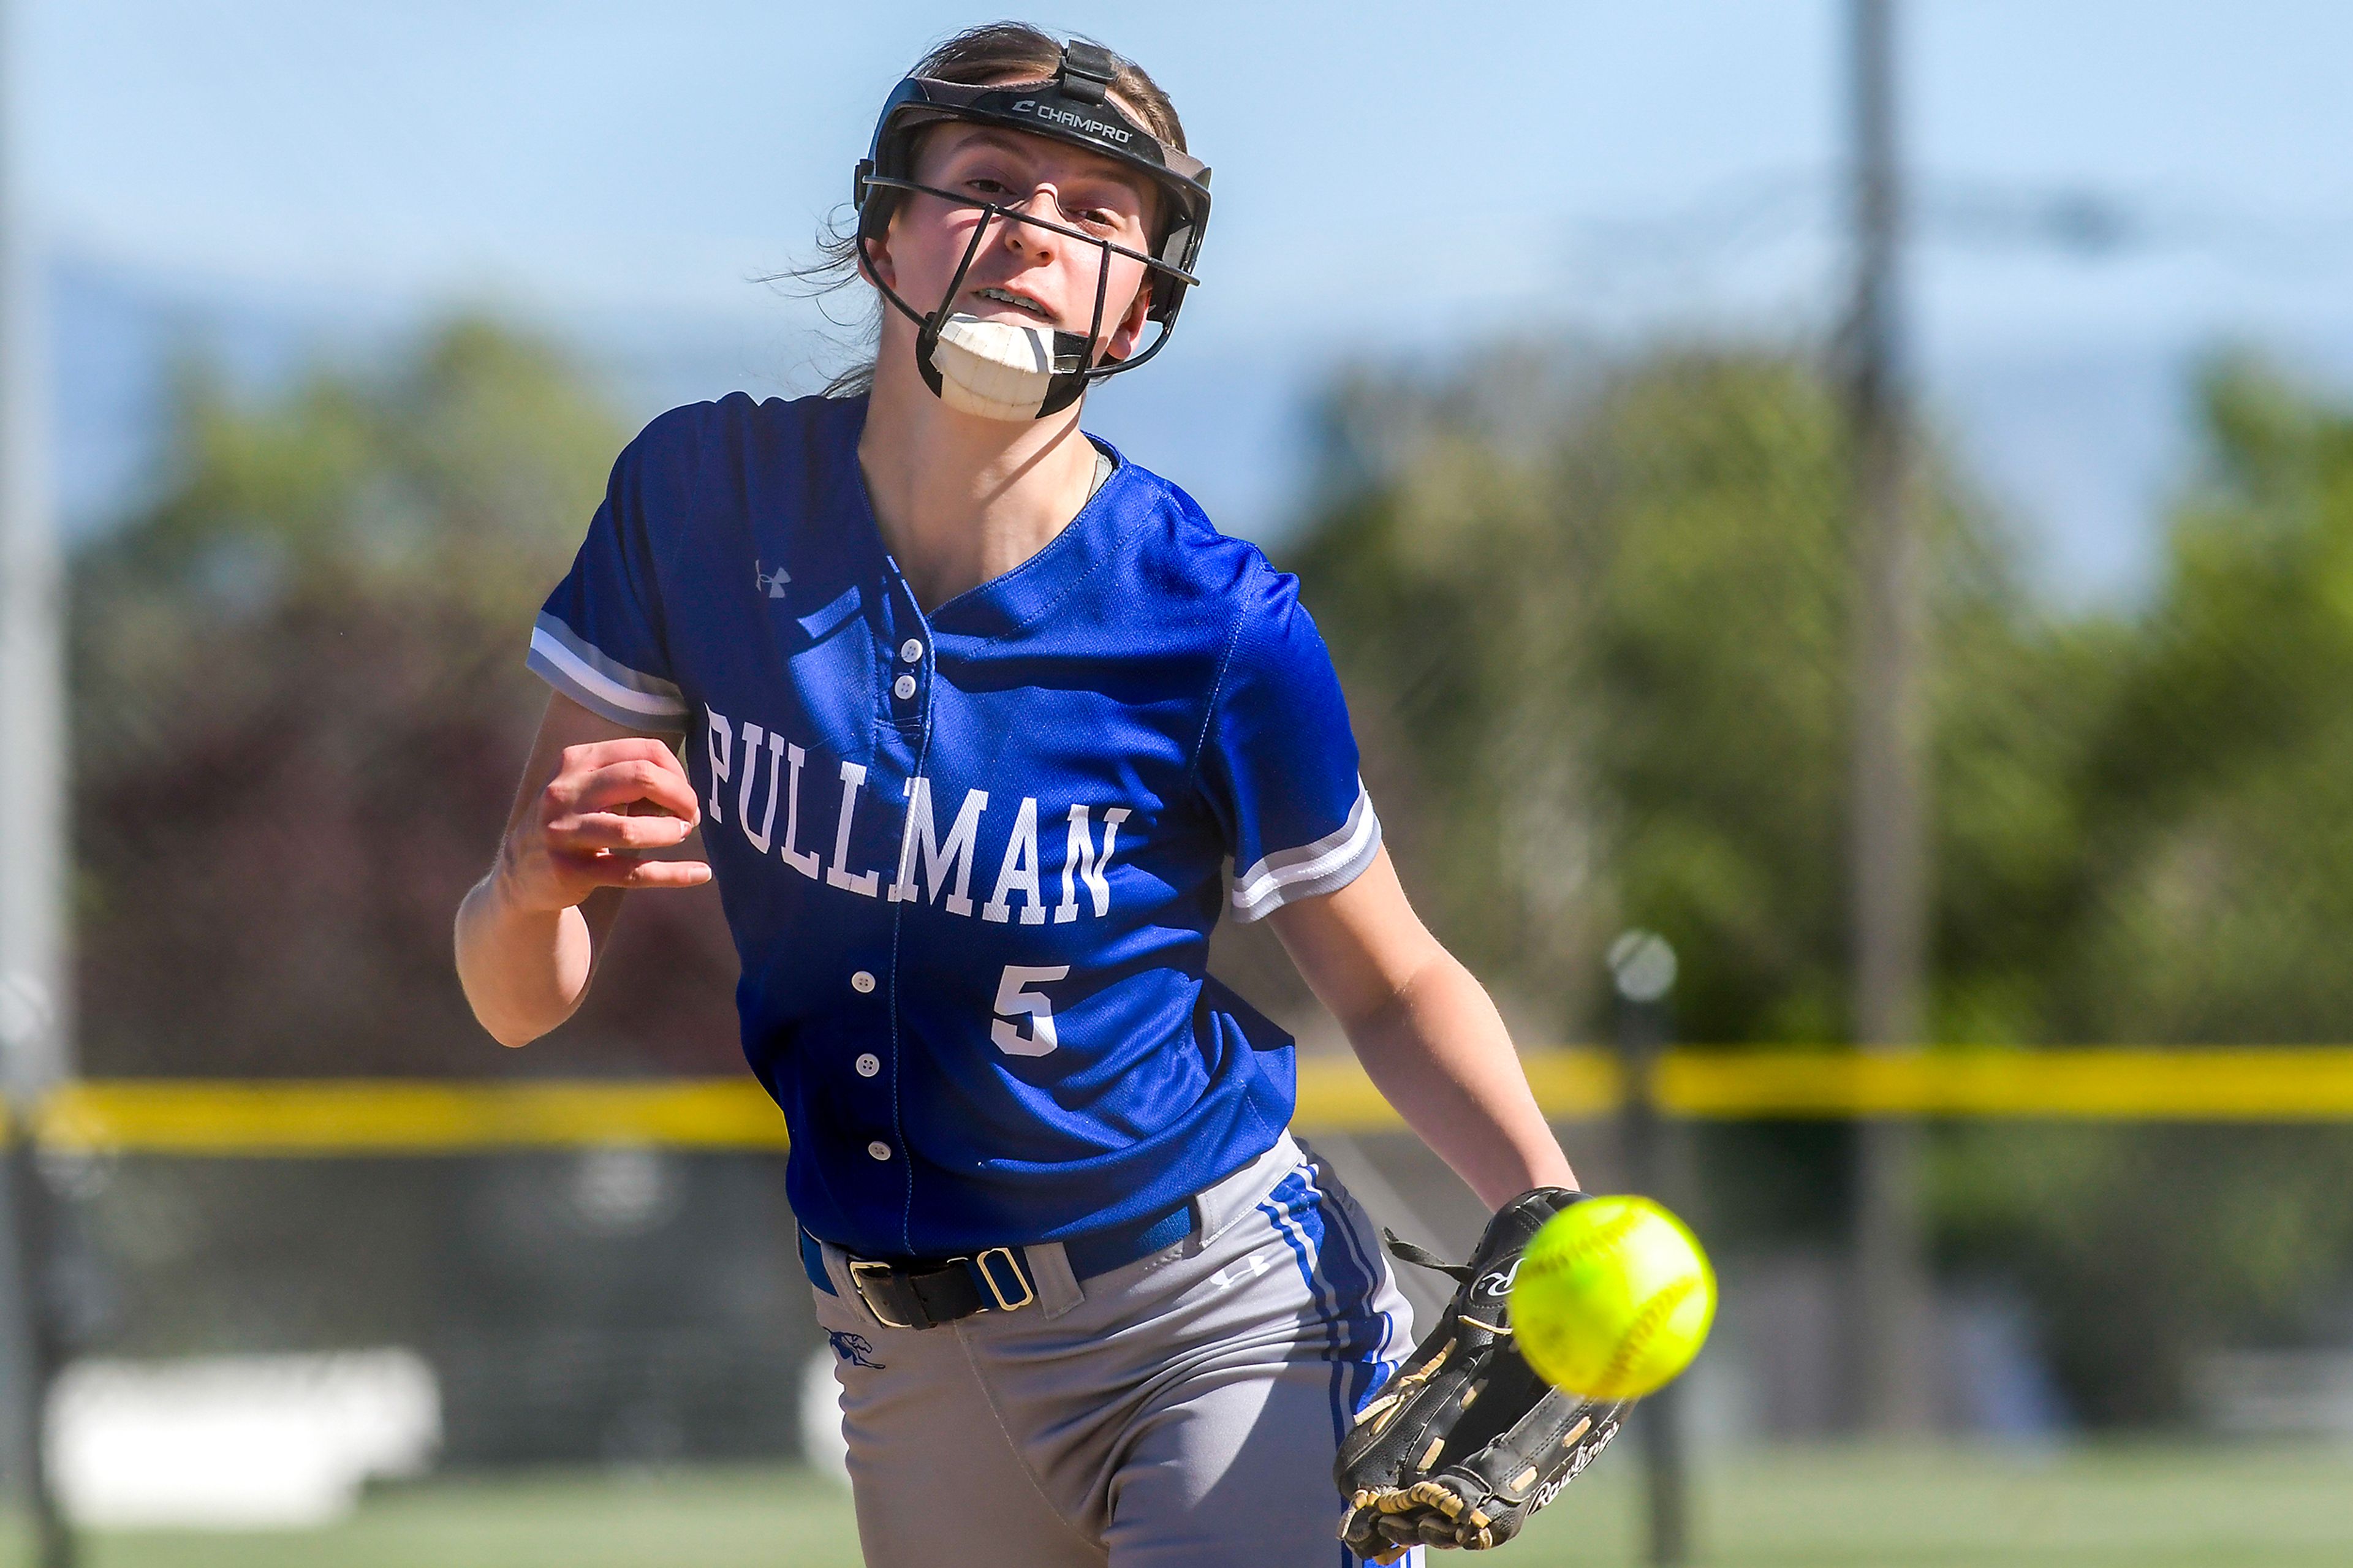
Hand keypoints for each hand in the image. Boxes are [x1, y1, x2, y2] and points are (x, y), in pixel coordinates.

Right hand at [495, 737, 710, 912]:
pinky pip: (631, 873)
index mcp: (576, 761)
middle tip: (692, 815)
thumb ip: (631, 782)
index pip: (645, 751)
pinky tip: (701, 873)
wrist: (521, 872)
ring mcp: (563, 832)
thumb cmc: (573, 823)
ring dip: (670, 831)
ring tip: (682, 834)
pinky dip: (673, 874)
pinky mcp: (569, 871)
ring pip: (631, 829)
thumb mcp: (590, 790)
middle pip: (641, 778)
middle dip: (680, 796)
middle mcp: (565, 792)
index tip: (685, 794)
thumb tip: (686, 795)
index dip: (677, 772)